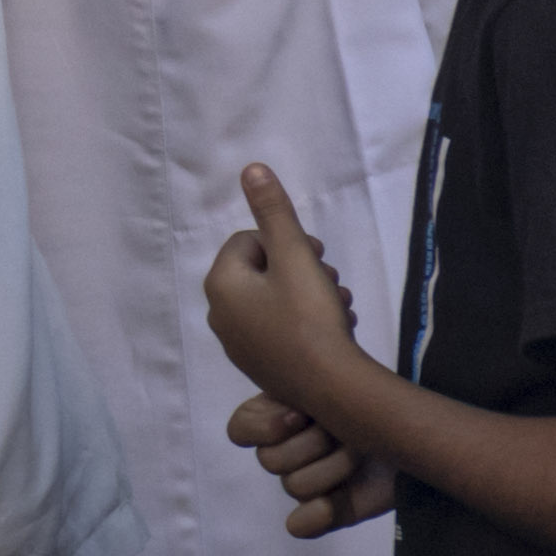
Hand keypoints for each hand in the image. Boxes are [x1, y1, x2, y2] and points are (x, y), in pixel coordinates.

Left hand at [197, 161, 361, 405]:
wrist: (330, 387)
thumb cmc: (311, 317)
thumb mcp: (296, 256)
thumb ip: (273, 211)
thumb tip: (251, 168)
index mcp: (222, 283)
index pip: (249, 241)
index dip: (287, 242)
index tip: (318, 255)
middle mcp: (218, 314)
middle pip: (259, 272)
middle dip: (297, 269)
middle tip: (331, 282)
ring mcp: (236, 344)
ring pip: (270, 302)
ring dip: (305, 295)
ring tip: (337, 306)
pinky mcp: (256, 367)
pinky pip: (275, 330)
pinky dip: (300, 323)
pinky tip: (328, 330)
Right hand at [223, 381, 391, 533]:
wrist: (424, 432)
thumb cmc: (381, 401)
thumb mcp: (342, 379)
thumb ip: (304, 381)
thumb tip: (291, 410)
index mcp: (281, 417)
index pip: (241, 431)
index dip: (266, 426)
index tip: (301, 414)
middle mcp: (291, 452)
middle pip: (270, 461)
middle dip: (314, 443)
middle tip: (346, 430)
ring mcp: (310, 483)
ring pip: (295, 486)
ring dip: (334, 468)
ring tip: (361, 453)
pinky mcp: (333, 511)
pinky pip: (301, 525)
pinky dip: (317, 515)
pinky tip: (337, 499)